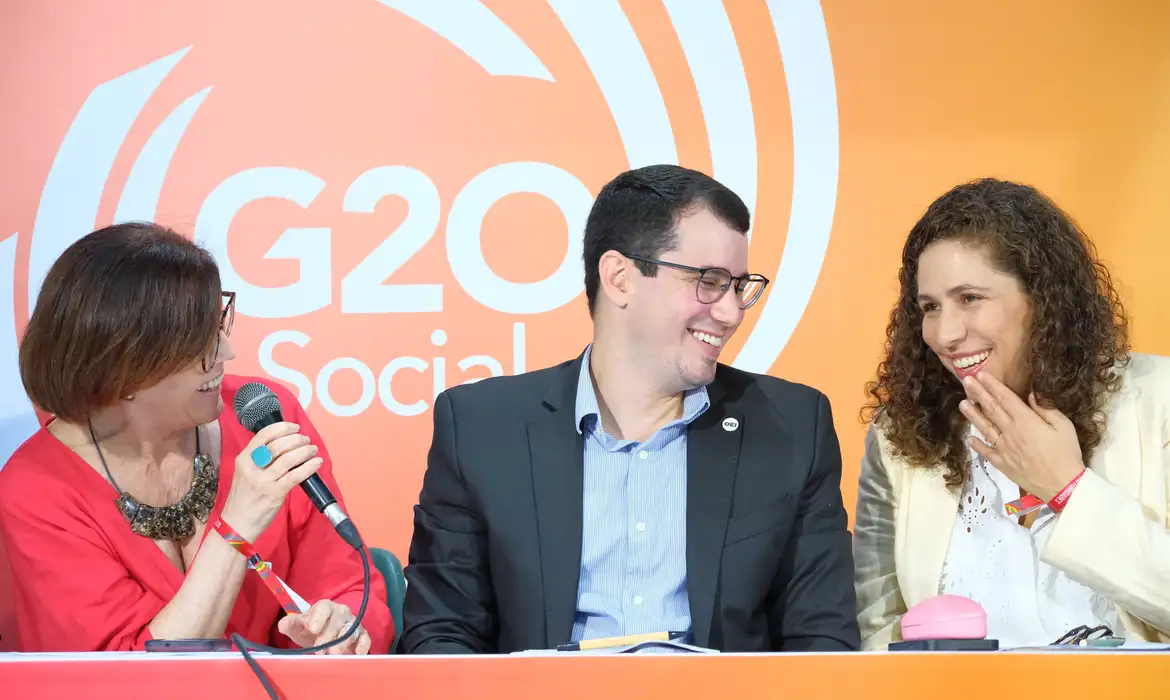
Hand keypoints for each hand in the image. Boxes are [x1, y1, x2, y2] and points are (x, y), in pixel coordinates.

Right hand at [221, 421, 323, 541]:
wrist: (237, 524)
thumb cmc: (244, 498)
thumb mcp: (245, 473)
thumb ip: (259, 459)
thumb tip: (285, 446)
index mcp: (244, 459)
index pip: (263, 436)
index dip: (282, 428)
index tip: (295, 427)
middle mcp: (252, 467)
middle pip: (278, 445)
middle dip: (296, 439)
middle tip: (306, 440)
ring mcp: (263, 480)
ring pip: (288, 458)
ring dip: (305, 451)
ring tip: (313, 449)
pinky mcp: (275, 493)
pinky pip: (295, 476)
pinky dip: (308, 467)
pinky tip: (316, 462)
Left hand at [278, 599, 371, 654]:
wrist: (324, 638)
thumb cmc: (310, 630)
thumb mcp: (298, 628)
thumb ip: (290, 624)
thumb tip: (282, 625)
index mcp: (325, 607)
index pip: (324, 607)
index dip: (318, 617)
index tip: (312, 629)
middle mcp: (341, 612)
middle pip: (338, 620)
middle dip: (328, 635)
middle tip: (319, 649)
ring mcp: (353, 624)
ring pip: (351, 630)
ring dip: (343, 643)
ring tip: (334, 655)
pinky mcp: (362, 636)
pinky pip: (365, 639)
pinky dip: (363, 646)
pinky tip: (357, 654)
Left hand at [959, 372, 1084, 500]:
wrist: (1063, 485)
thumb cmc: (1067, 453)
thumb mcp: (1063, 426)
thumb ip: (1045, 409)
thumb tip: (1031, 395)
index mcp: (1026, 421)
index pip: (1005, 399)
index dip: (993, 386)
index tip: (981, 374)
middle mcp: (1010, 432)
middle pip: (992, 409)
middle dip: (978, 394)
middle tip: (966, 381)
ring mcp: (1003, 448)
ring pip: (985, 428)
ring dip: (973, 415)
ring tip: (962, 403)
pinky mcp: (1002, 463)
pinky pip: (986, 451)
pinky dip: (977, 444)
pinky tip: (969, 438)